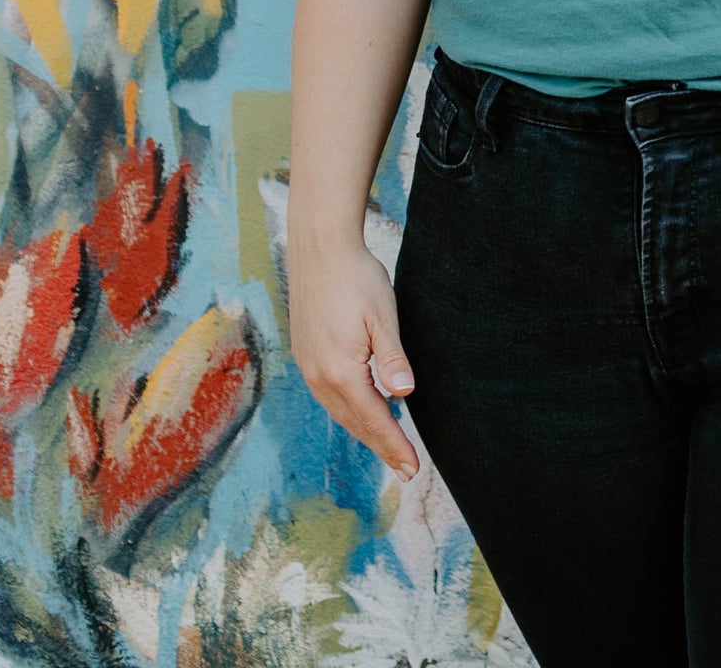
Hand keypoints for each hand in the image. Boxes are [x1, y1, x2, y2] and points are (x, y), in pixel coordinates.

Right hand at [288, 231, 420, 476]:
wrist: (319, 250)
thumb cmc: (357, 278)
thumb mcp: (383, 316)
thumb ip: (392, 357)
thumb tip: (405, 394)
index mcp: (340, 371)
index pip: (375, 419)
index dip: (395, 445)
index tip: (414, 469)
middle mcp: (319, 377)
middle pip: (356, 423)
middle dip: (383, 447)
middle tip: (408, 470)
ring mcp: (309, 368)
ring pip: (341, 413)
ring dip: (366, 432)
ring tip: (390, 447)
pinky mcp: (307, 356)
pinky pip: (331, 397)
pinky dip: (351, 412)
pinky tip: (365, 411)